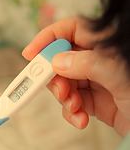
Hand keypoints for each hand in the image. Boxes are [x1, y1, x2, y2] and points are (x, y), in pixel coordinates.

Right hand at [23, 16, 129, 136]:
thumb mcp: (119, 76)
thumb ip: (87, 64)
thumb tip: (58, 61)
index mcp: (106, 45)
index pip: (71, 30)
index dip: (48, 38)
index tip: (30, 54)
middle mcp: (99, 61)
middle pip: (61, 60)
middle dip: (54, 77)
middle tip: (56, 89)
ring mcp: (96, 82)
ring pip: (64, 83)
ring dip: (63, 98)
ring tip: (74, 108)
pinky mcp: (95, 103)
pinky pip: (72, 103)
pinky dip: (71, 112)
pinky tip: (81, 119)